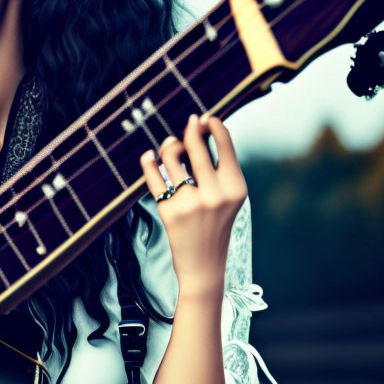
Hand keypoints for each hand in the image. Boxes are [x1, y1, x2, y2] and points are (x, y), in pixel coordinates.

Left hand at [139, 113, 247, 299]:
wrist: (204, 266)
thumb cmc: (216, 225)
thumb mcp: (228, 198)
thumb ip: (217, 167)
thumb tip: (195, 130)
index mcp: (235, 188)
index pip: (224, 145)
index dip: (213, 125)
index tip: (204, 117)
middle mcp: (214, 194)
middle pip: (195, 145)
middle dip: (189, 130)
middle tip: (188, 125)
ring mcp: (190, 203)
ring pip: (171, 157)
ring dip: (169, 146)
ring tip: (170, 148)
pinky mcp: (168, 212)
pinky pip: (153, 177)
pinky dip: (148, 162)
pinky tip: (148, 157)